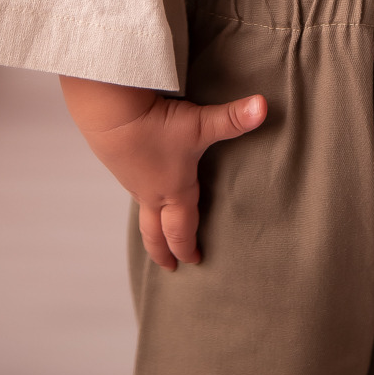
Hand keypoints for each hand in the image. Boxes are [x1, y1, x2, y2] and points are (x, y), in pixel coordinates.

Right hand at [60, 77, 266, 270]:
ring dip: (149, 226)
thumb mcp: (201, 123)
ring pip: (142, 210)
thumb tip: (264, 107)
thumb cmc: (157, 125)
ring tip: (155, 232)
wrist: (110, 113)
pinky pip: (131, 187)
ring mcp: (131, 180)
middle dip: (163, 251)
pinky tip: (142, 182)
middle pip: (155, 232)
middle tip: (169, 267)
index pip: (182, 229)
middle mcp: (151, 192)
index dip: (188, 247)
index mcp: (174, 191)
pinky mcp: (118, 162)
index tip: (193, 261)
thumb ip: (234, 118)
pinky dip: (139, 195)